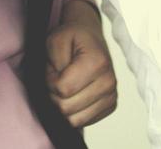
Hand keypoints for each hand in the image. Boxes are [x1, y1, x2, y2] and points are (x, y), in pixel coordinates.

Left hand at [46, 0, 117, 128]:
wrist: (90, 37)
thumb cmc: (72, 37)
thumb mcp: (55, 39)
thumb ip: (52, 64)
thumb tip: (54, 90)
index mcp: (97, 63)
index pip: (62, 90)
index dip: (49, 81)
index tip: (53, 69)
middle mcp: (108, 82)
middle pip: (67, 109)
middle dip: (54, 94)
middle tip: (58, 77)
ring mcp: (111, 96)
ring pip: (75, 121)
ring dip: (64, 104)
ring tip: (66, 85)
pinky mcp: (110, 106)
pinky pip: (83, 122)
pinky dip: (74, 111)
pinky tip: (75, 93)